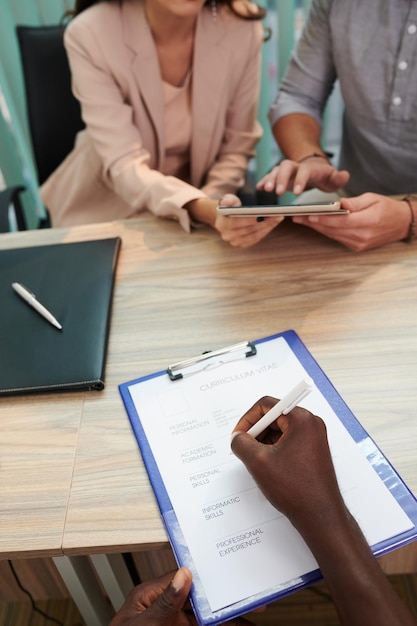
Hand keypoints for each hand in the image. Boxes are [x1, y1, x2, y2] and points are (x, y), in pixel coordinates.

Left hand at [110, 568, 254, 625]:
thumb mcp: (145, 623)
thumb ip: (165, 601)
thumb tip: (183, 575)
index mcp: (150, 595)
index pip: (182, 578)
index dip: (206, 578)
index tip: (225, 578)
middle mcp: (162, 607)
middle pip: (198, 598)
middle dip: (222, 598)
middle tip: (246, 600)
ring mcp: (171, 623)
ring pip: (203, 617)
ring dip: (225, 618)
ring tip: (248, 617)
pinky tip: (231, 625)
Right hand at [215, 194, 282, 247]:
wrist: (224, 219)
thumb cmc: (229, 207)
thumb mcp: (227, 200)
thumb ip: (227, 200)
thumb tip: (224, 203)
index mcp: (222, 224)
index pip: (240, 221)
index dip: (254, 217)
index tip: (267, 212)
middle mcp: (228, 236)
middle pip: (250, 229)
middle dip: (265, 222)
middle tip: (278, 214)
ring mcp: (235, 242)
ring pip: (255, 235)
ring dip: (268, 227)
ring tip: (278, 218)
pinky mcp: (242, 244)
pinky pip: (256, 239)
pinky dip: (265, 231)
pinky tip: (273, 224)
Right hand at [230, 399, 346, 535]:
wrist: (320, 516)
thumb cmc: (296, 489)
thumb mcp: (258, 462)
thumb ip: (241, 443)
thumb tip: (237, 437)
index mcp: (301, 420)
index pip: (267, 405)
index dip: (248, 419)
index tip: (239, 435)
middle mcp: (311, 424)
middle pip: (274, 417)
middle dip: (257, 432)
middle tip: (246, 449)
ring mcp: (314, 438)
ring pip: (280, 431)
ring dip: (265, 443)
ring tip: (258, 462)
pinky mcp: (313, 452)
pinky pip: (289, 442)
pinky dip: (275, 451)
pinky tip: (270, 468)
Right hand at [257, 157, 349, 196]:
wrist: (314, 168)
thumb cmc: (325, 176)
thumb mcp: (334, 178)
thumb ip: (339, 178)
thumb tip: (345, 175)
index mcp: (310, 168)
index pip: (305, 172)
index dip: (300, 180)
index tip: (297, 193)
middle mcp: (296, 167)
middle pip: (286, 167)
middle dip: (281, 178)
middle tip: (278, 192)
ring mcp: (287, 171)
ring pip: (276, 170)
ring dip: (270, 179)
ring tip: (265, 189)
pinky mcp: (279, 176)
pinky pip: (270, 176)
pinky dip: (264, 180)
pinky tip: (259, 187)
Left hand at [292, 192, 410, 250]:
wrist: (401, 224)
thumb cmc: (388, 208)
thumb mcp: (372, 198)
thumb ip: (353, 203)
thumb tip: (336, 204)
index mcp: (368, 222)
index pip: (341, 221)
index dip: (324, 219)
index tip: (309, 215)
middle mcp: (362, 236)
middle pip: (333, 229)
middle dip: (313, 222)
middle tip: (297, 216)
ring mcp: (359, 244)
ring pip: (332, 235)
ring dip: (316, 227)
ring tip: (301, 219)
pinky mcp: (356, 247)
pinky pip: (337, 238)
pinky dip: (326, 231)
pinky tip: (315, 224)